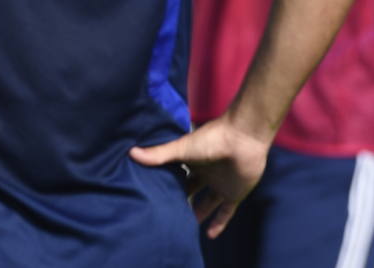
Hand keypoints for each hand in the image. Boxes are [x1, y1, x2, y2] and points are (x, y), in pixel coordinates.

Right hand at [129, 116, 269, 238]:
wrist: (242, 139)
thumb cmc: (211, 139)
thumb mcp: (181, 148)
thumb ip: (158, 154)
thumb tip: (131, 153)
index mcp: (192, 160)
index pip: (177, 175)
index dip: (166, 183)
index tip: (152, 193)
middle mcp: (205, 173)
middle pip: (190, 190)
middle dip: (181, 200)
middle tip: (166, 213)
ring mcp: (220, 184)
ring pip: (207, 203)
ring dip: (198, 214)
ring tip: (183, 228)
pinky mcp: (234, 194)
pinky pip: (225, 212)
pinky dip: (219, 223)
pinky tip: (210, 236)